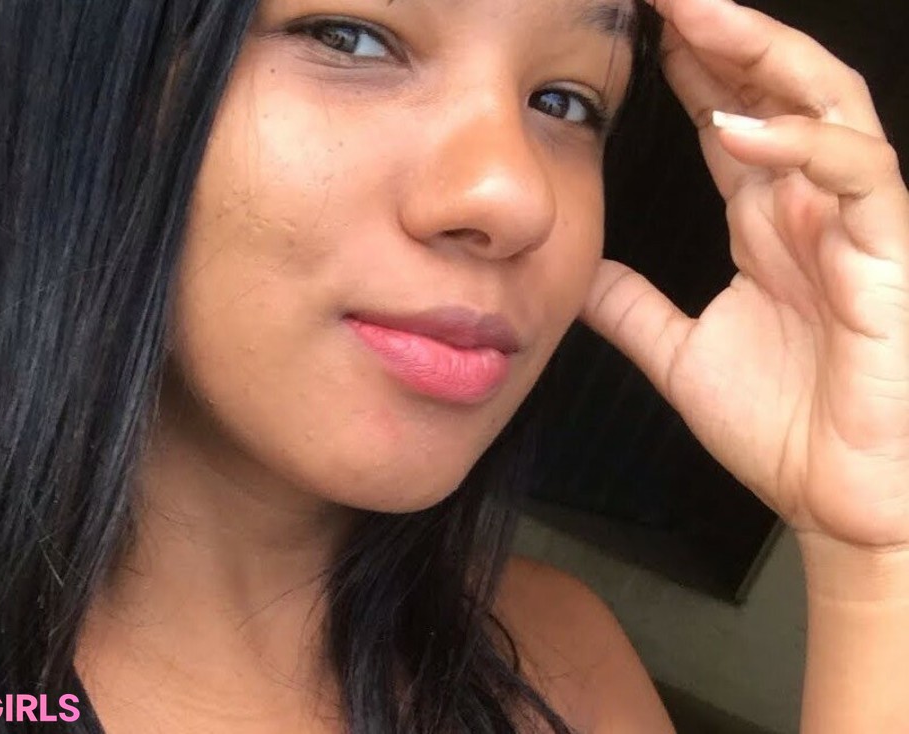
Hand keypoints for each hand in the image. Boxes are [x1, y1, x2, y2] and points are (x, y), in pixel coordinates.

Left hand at [580, 0, 908, 552]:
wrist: (836, 499)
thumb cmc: (781, 426)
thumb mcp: (678, 351)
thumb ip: (631, 306)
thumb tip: (580, 270)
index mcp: (766, 222)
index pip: (729, 119)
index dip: (688, 69)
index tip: (632, 28)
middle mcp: (810, 208)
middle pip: (775, 90)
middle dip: (722, 33)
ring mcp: (853, 224)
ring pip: (826, 105)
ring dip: (763, 55)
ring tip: (694, 17)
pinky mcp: (887, 256)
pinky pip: (858, 173)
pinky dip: (801, 144)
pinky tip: (738, 128)